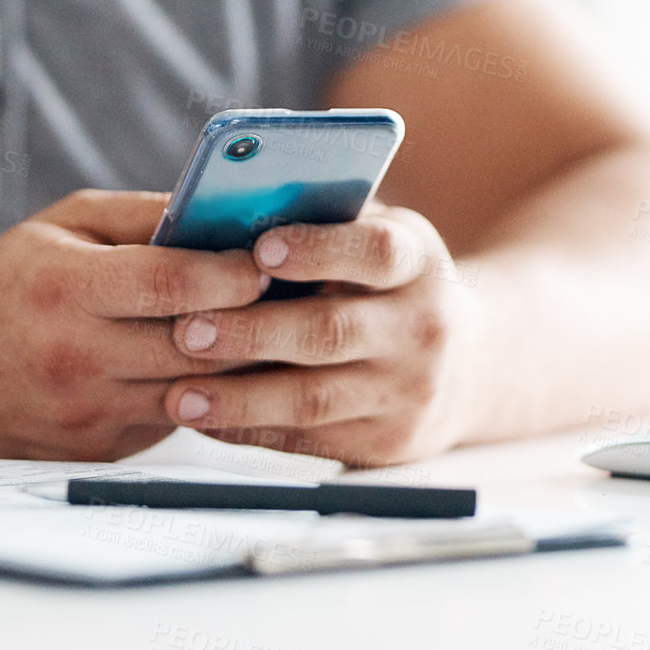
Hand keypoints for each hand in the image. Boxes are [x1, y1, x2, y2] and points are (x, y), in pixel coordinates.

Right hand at [0, 190, 266, 459]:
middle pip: (196, 345)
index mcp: (64, 290)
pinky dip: (208, 393)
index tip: (269, 259)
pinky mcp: (101, 450)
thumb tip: (225, 210)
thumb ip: (144, 216)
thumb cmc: (7, 283)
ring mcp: (89, 413)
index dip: (232, 272)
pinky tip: (230, 366)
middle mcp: (75, 358)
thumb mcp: (64, 225)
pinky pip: (176, 420)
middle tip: (297, 294)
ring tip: (279, 328)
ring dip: (244, 362)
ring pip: (197, 391)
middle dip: (255, 319)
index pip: (171, 285)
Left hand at [159, 203, 482, 466]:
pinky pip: (306, 440)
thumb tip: (233, 205)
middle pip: (332, 332)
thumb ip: (323, 222)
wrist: (470, 367)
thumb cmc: (391, 286)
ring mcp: (406, 393)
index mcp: (418, 263)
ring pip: (313, 399)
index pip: (376, 252)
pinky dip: (248, 429)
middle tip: (185, 329)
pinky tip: (204, 417)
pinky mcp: (384, 443)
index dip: (318, 249)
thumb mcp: (380, 239)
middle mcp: (423, 329)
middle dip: (253, 332)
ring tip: (180, 392)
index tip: (259, 248)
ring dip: (240, 397)